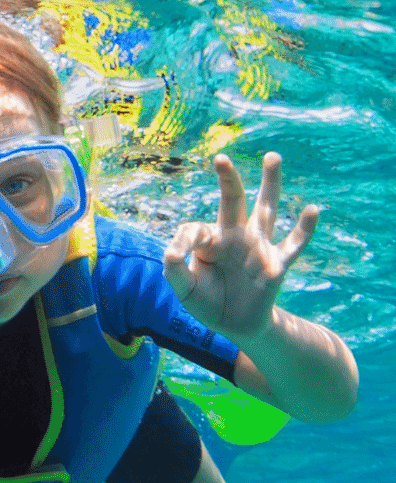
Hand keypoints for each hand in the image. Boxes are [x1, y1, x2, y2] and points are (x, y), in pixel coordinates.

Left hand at [162, 152, 318, 343]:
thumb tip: (168, 253)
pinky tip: (312, 210)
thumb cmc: (207, 302)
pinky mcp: (276, 265)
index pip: (195, 230)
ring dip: (270, 184)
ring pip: (266, 210)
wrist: (235, 325)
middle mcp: (235, 236)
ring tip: (272, 157)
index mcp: (210, 241)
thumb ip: (175, 272)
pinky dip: (304, 229)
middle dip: (228, 180)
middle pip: (232, 201)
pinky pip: (293, 244)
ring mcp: (258, 247)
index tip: (174, 255)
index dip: (183, 241)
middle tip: (221, 158)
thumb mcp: (186, 290)